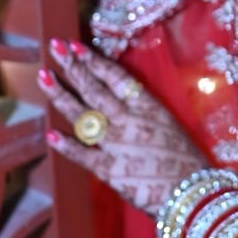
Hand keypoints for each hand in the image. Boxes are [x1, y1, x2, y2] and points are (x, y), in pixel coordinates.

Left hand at [38, 40, 207, 213]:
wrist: (193, 192)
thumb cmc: (185, 158)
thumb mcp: (168, 123)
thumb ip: (142, 110)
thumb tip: (116, 95)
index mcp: (147, 107)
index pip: (115, 77)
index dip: (94, 61)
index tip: (76, 46)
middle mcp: (129, 121)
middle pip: (94, 90)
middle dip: (72, 67)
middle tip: (55, 47)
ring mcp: (117, 145)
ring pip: (82, 116)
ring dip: (61, 95)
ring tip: (44, 76)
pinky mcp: (110, 171)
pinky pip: (83, 155)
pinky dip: (66, 145)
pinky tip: (50, 133)